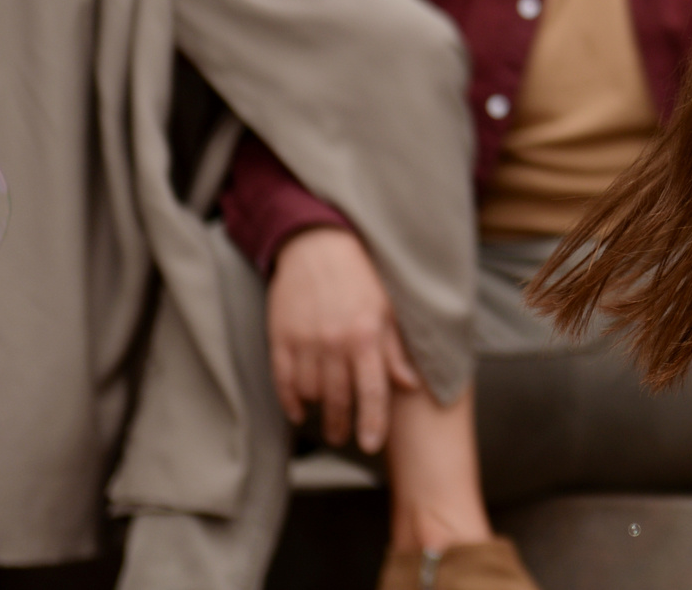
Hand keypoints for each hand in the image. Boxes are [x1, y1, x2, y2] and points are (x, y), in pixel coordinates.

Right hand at [265, 226, 419, 454]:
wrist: (318, 246)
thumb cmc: (360, 278)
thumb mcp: (387, 310)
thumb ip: (396, 351)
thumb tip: (411, 384)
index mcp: (367, 336)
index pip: (372, 392)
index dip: (372, 423)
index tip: (371, 445)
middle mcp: (335, 342)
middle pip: (339, 400)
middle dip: (342, 425)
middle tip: (343, 438)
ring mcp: (305, 342)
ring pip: (311, 393)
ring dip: (319, 410)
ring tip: (326, 417)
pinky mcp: (280, 338)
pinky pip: (283, 382)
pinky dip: (290, 401)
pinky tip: (299, 410)